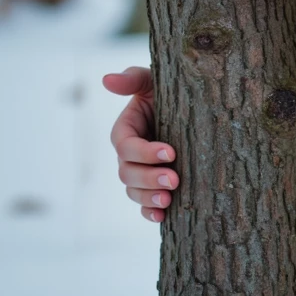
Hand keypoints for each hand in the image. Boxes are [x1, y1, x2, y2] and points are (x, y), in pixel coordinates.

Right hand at [102, 66, 177, 222]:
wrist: (188, 103)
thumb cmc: (167, 87)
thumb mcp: (151, 80)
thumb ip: (131, 79)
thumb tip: (107, 79)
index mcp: (125, 131)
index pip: (126, 147)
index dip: (144, 152)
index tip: (170, 152)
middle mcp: (129, 155)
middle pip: (128, 173)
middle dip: (150, 178)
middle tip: (174, 179)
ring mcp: (140, 171)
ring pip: (134, 191)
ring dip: (149, 198)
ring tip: (169, 199)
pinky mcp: (152, 184)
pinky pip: (144, 204)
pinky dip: (150, 212)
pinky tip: (163, 216)